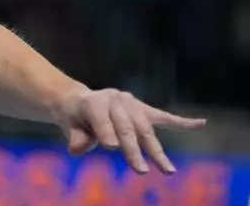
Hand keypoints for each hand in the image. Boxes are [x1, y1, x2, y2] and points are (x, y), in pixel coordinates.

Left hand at [53, 86, 205, 173]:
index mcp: (94, 101)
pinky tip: (200, 123)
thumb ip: (76, 137)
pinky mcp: (144, 110)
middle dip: (134, 150)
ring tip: (168, 171)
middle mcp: (115, 99)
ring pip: (146, 129)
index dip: (105, 132)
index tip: (110, 147)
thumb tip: (78, 149)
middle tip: (141, 171)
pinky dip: (183, 122)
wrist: (79, 103)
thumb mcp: (68, 125)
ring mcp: (131, 104)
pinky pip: (164, 117)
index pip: (102, 118)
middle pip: (127, 127)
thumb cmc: (75, 118)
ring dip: (157, 151)